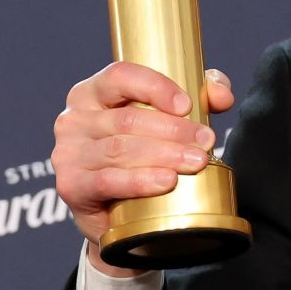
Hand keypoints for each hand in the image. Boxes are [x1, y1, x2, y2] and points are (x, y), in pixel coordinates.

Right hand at [53, 61, 234, 277]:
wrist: (113, 213)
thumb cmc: (140, 154)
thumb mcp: (166, 120)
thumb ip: (199, 96)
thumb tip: (222, 95)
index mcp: (92, 93)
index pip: (120, 76)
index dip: (156, 87)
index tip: (188, 105)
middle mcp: (74, 119)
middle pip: (127, 119)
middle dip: (173, 130)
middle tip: (206, 141)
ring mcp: (68, 153)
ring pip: (120, 149)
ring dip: (164, 155)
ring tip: (196, 162)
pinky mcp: (71, 186)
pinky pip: (108, 181)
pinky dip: (140, 181)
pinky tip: (166, 181)